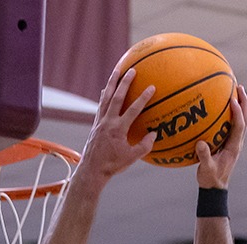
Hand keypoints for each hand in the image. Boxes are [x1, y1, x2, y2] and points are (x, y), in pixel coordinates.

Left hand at [76, 67, 156, 182]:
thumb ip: (145, 146)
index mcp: (118, 129)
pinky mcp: (96, 123)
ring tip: (117, 70)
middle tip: (132, 70)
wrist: (92, 170)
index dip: (143, 98)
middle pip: (116, 97)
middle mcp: (107, 122)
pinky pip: (101, 105)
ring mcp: (100, 121)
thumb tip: (154, 134)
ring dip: (111, 83)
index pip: (133, 110)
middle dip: (124, 83)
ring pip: (106, 97)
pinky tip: (106, 89)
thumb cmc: (113, 165)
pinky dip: (104, 95)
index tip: (151, 87)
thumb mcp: (132, 158)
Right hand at [195, 85, 246, 188]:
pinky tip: (222, 106)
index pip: (239, 126)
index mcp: (234, 148)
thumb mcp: (206, 169)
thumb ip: (204, 156)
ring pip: (241, 121)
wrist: (215, 188)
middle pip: (245, 119)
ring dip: (240, 106)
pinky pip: (233, 125)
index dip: (237, 112)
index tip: (232, 100)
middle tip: (239, 87)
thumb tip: (200, 142)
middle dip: (244, 102)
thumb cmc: (210, 179)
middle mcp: (237, 143)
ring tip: (235, 91)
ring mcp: (234, 143)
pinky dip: (231, 114)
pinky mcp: (229, 143)